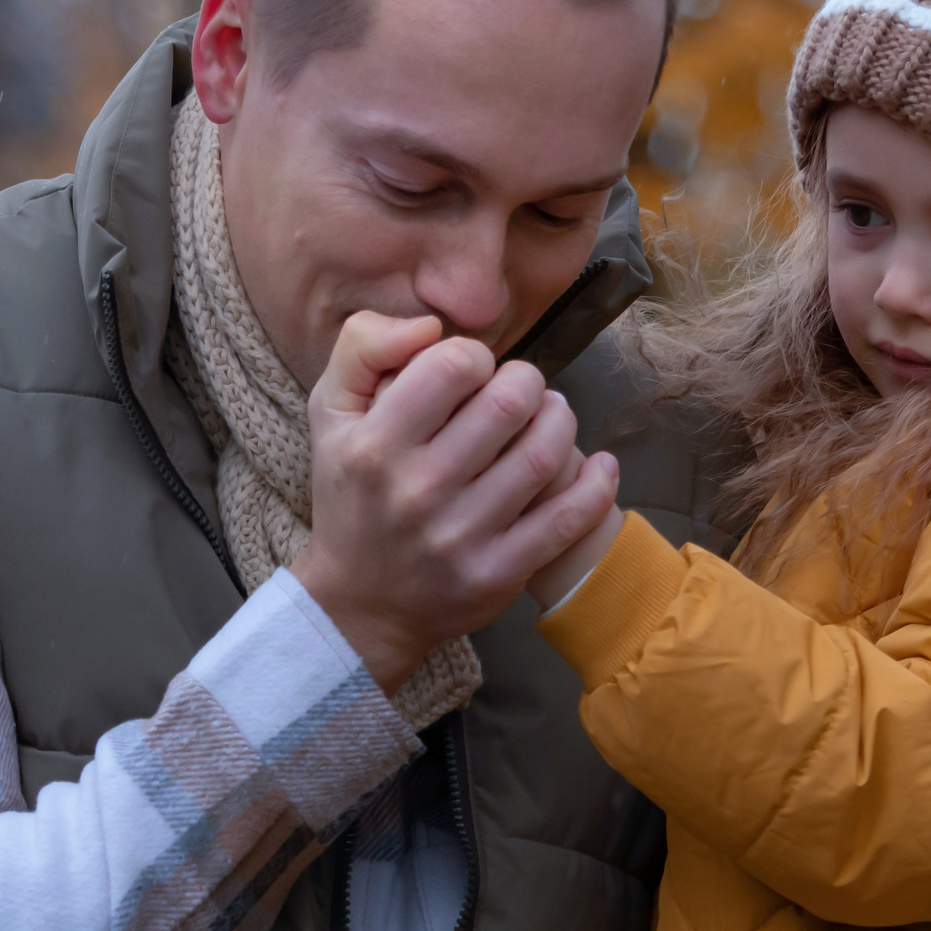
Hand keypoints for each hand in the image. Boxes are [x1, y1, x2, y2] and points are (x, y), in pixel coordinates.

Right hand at [292, 312, 620, 693]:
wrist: (357, 604)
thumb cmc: (352, 492)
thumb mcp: (330, 413)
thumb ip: (363, 347)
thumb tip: (429, 326)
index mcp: (375, 444)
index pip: (455, 365)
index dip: (475, 355)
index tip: (472, 373)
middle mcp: (417, 490)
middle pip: (509, 403)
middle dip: (527, 382)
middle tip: (521, 390)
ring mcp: (460, 536)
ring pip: (542, 455)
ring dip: (561, 421)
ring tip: (551, 416)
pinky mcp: (497, 574)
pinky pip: (566, 521)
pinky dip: (595, 485)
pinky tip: (600, 465)